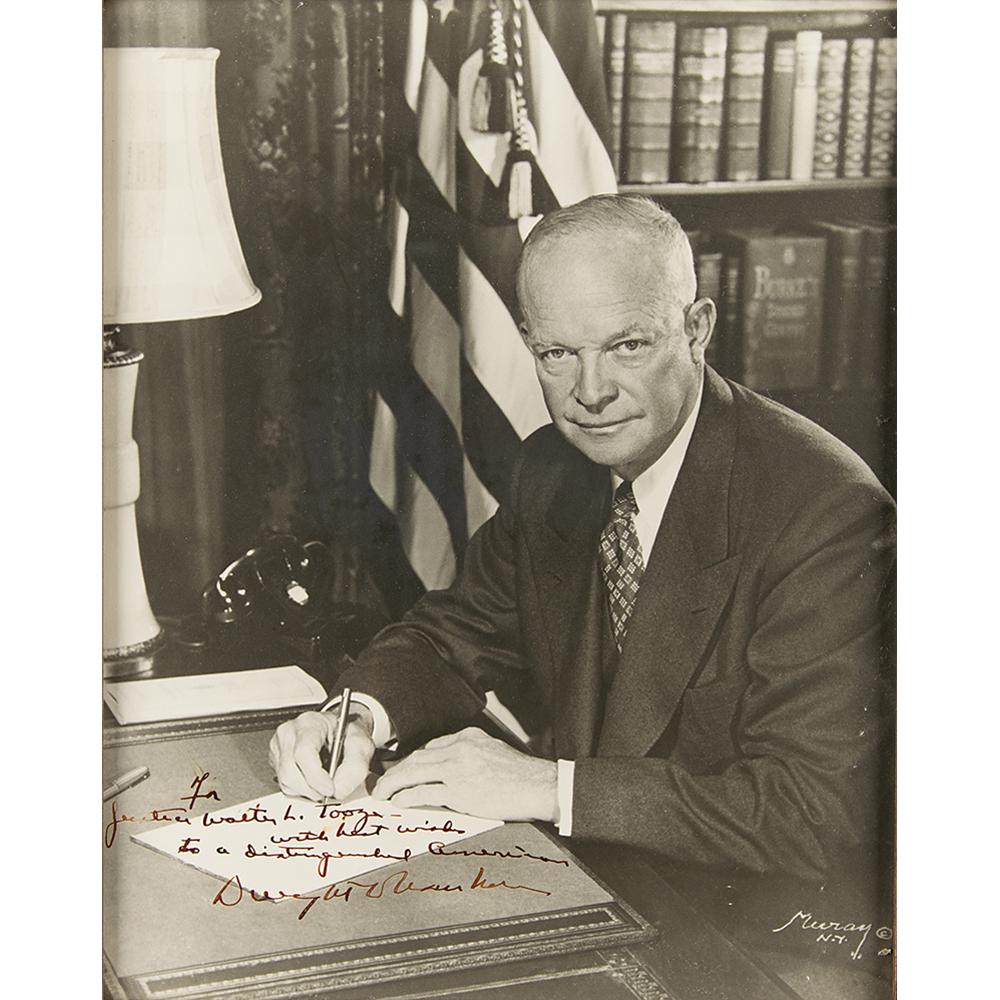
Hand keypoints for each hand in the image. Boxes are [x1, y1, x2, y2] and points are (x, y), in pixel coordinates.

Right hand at [269, 705, 374, 800]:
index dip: (316, 776)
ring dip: (306, 790)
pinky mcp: (275, 759)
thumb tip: (339, 790)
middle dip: (312, 788)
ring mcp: (279, 745)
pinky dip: (300, 789)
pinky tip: (312, 780)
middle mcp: (290, 732)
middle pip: (290, 771)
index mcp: (310, 723)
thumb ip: (355, 767)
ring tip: (322, 782)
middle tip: (329, 790)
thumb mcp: (362, 746)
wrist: (339, 731)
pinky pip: (284, 784)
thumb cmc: (347, 735)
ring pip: (285, 781)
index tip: (330, 789)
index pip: (304, 752)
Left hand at [372, 727, 557, 822]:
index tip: (402, 771)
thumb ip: (470, 755)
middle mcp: (460, 749)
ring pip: (414, 773)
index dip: (411, 761)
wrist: (539, 786)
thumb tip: (448, 770)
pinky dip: (407, 797)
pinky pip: (424, 793)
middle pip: (416, 758)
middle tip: (381, 783)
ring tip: (382, 794)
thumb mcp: (493, 752)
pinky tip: (398, 802)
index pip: (430, 748)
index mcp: (468, 737)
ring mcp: (458, 769)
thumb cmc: (521, 775)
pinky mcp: (459, 791)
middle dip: (395, 771)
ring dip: (393, 784)